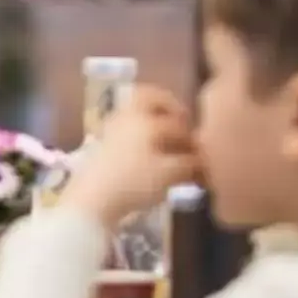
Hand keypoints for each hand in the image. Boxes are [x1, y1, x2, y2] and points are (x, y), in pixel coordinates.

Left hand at [62, 88, 201, 227]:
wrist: (91, 200)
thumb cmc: (134, 182)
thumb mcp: (170, 174)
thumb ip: (191, 164)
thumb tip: (205, 161)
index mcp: (146, 118)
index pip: (178, 124)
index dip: (195, 140)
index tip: (205, 154)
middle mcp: (127, 116)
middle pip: (149, 97)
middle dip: (169, 106)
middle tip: (183, 123)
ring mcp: (111, 129)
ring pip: (136, 114)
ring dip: (154, 121)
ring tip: (168, 144)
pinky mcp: (101, 145)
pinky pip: (127, 129)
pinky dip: (141, 135)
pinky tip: (149, 156)